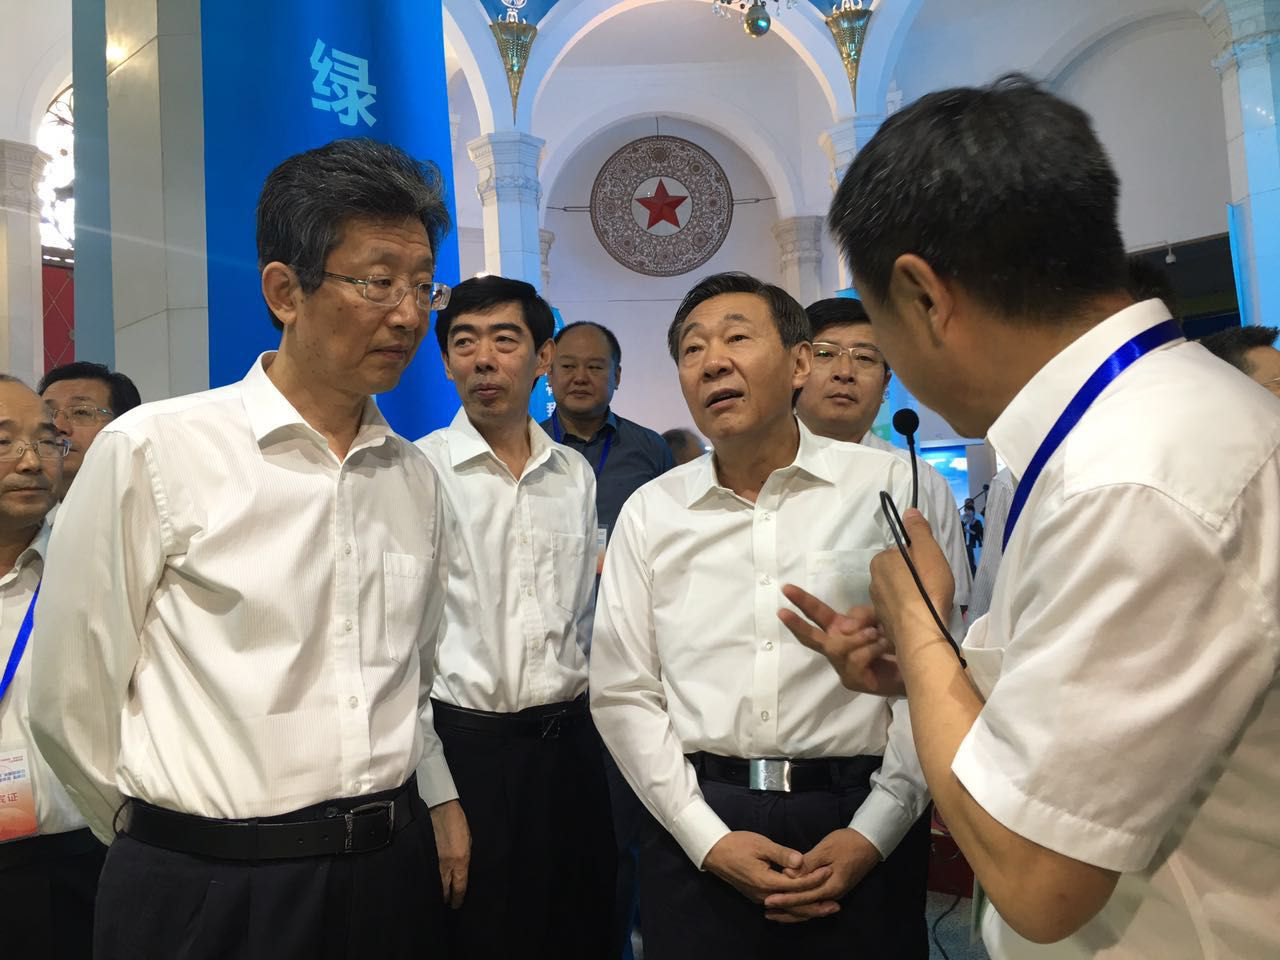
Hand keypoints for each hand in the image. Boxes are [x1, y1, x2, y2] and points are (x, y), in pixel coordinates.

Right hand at [429, 799, 469, 908]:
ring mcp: (433, 861)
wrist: (440, 807)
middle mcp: (446, 865)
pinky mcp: (423, 855)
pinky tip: (424, 885)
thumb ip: (464, 860)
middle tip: (445, 904)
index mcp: (461, 861)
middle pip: (444, 891)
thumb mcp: (468, 842)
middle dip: (445, 899)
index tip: (456, 905)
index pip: (459, 888)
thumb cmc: (457, 823)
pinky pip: (424, 874)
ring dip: (435, 893)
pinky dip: (425, 881)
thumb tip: (461, 874)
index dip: (457, 899)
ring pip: (433, 886)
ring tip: (434, 899)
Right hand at [702, 831, 831, 904]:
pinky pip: (781, 906)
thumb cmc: (737, 844)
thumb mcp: (761, 844)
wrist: (714, 852)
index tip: (829, 871)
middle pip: (794, 905)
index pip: (796, 884)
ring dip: (807, 909)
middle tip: (836, 905)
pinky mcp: (758, 896)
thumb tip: (801, 861)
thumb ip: (782, 854)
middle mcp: (764, 895)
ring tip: (825, 908)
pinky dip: (795, 907)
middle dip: (816, 906)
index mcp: (766, 882)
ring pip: (788, 908)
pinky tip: (804, 905)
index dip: (814, 878)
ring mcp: (760, 898)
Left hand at [764, 829, 881, 922]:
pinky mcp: (834, 889)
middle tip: (766, 911)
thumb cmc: (847, 843)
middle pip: (807, 908)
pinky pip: (815, 902)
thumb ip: (807, 864)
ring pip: (811, 908)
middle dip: (786, 910)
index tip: (768, 900)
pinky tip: (792, 906)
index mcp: (831, 886)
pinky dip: (802, 906)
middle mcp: (833, 895)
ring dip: (793, 912)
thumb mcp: (825, 850)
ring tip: (774, 913)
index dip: (785, 899)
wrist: (869, 842)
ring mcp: (834, 893)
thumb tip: (788, 875)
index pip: (804, 897)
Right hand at [778, 585, 904, 695]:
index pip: (817, 613)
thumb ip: (861, 616)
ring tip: (879, 635)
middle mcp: (836, 648)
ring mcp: (842, 666)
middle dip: (796, 623)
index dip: (802, 601)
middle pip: (811, 636)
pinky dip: (872, 648)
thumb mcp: (878, 618)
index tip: (785, 588)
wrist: (918, 667)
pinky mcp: (852, 680)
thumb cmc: (897, 642)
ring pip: (838, 645)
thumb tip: (844, 627)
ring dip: (860, 636)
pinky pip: (855, 657)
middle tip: (782, 612)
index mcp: (840, 630)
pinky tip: (885, 648)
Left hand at [870, 508, 954, 656]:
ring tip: (928, 602)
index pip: (900, 553)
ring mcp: (877, 605)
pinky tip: (922, 616)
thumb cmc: (926, 587)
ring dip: (910, 595)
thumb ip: (918, 530)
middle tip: (931, 586)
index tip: (929, 569)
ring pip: (898, 592)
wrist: (921, 632)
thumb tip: (908, 511)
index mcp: (880, 562)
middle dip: (912, 577)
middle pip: (898, 573)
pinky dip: (908, 611)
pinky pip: (898, 610)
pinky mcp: (884, 623)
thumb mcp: (928, 551)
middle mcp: (873, 581)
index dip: (917, 559)